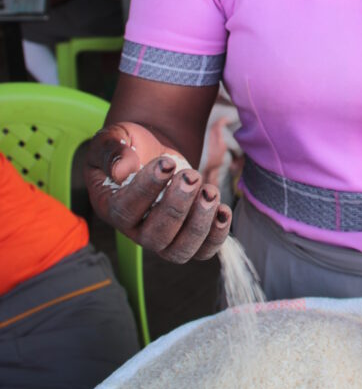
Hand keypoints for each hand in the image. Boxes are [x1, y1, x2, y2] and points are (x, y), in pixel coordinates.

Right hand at [84, 122, 230, 262]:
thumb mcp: (114, 137)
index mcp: (110, 207)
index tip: (166, 164)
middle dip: (177, 206)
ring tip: (210, 192)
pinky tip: (223, 210)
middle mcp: (135, 230)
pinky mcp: (186, 237)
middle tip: (191, 176)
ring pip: (180, 250)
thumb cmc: (129, 145)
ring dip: (199, 223)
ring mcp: (162, 239)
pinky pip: (203, 251)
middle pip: (156, 236)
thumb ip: (111, 150)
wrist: (153, 151)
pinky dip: (217, 235)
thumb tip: (120, 170)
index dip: (148, 189)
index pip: (126, 210)